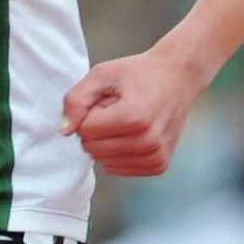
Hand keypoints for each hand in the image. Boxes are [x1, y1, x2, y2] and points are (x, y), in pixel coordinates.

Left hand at [62, 44, 205, 175]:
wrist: (178, 77)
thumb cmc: (139, 73)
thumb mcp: (102, 74)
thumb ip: (76, 100)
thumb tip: (64, 131)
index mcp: (134, 117)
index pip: (85, 131)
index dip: (89, 113)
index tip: (108, 100)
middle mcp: (147, 141)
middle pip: (93, 149)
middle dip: (97, 129)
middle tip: (117, 109)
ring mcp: (155, 156)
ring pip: (104, 162)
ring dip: (108, 142)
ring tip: (127, 120)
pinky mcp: (159, 165)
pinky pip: (118, 169)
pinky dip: (117, 154)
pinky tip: (132, 135)